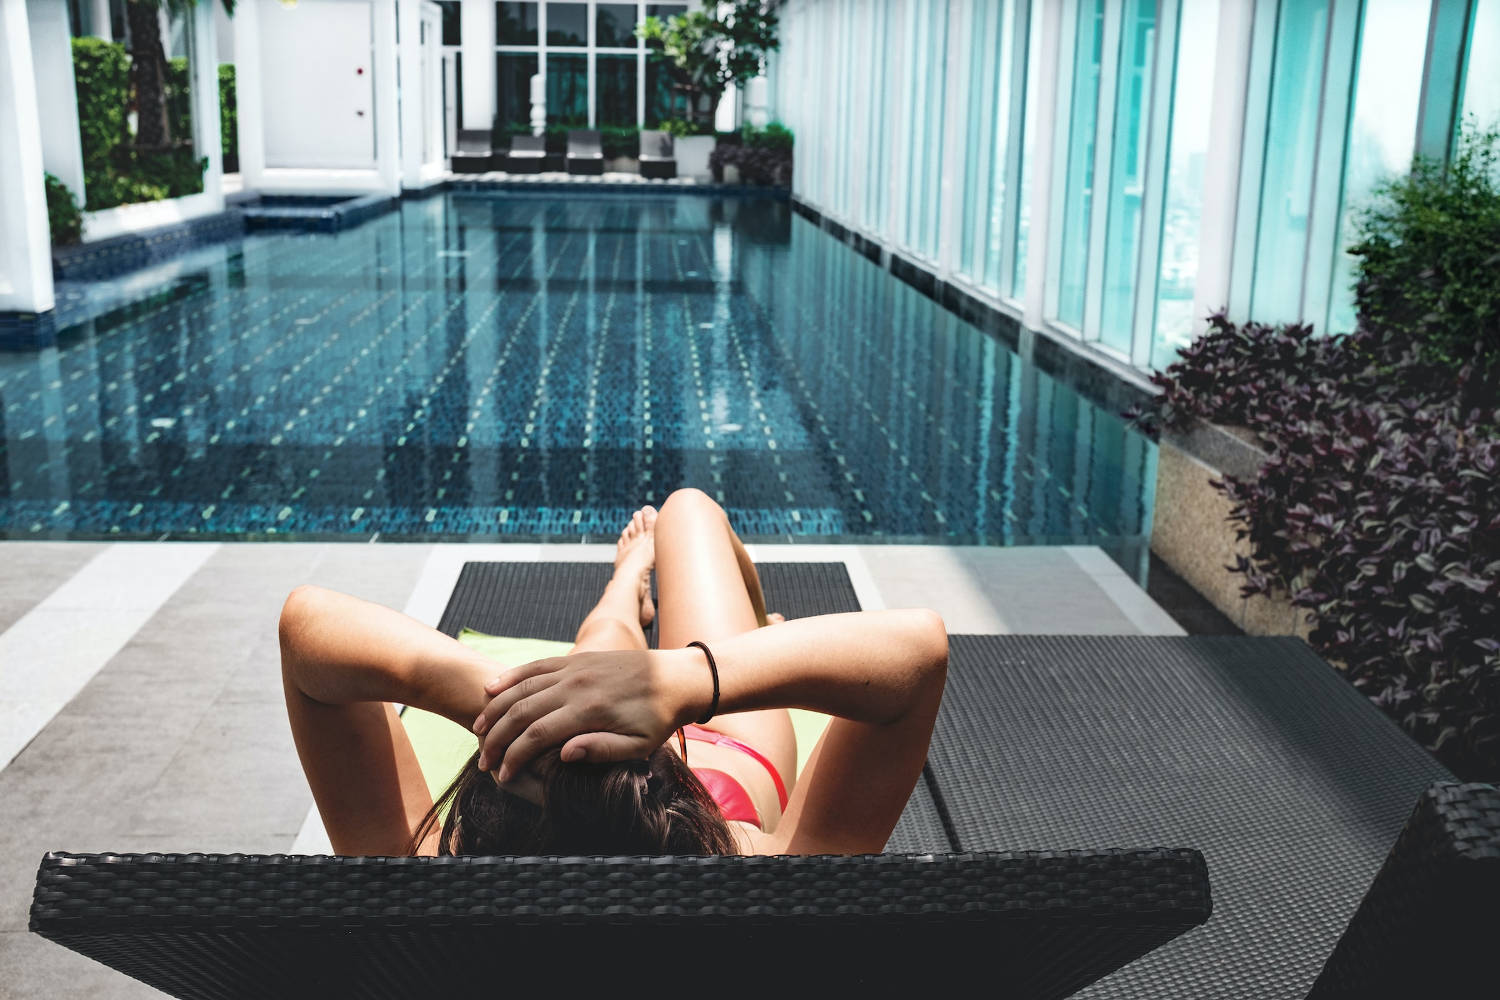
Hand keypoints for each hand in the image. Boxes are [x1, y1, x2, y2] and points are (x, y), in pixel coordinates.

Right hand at [471, 649, 682, 781]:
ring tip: (477, 730)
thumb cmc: (659, 719)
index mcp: (589, 711)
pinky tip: (491, 688)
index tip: (501, 775)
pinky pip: (536, 665)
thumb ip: (601, 750)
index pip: (537, 735)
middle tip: (482, 760)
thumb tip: (564, 755)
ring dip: (495, 708)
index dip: (513, 757)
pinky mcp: (576, 658)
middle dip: (496, 737)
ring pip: (522, 686)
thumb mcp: (639, 746)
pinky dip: (511, 676)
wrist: (678, 677)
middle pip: (521, 711)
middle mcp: (576, 686)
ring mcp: (574, 668)